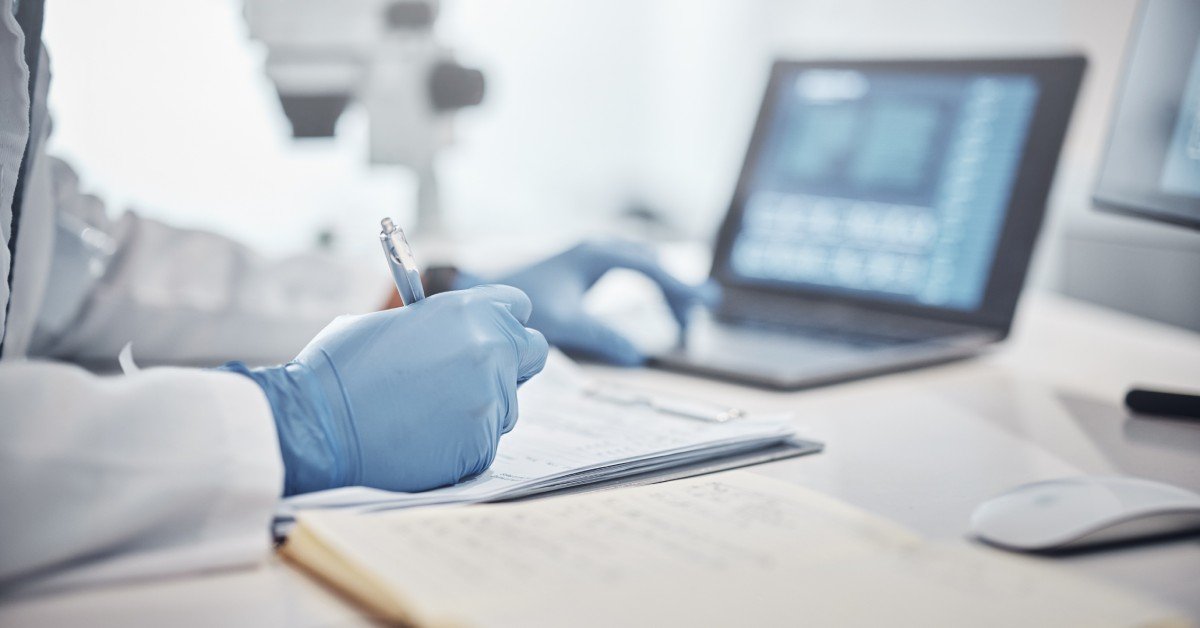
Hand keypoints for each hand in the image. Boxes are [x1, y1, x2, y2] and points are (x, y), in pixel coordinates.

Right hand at [221, 286, 548, 495]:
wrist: (317, 426)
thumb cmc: (341, 370)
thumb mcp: (393, 323)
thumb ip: (443, 325)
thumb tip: (461, 334)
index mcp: (469, 310)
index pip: (517, 308)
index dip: (500, 322)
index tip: (488, 334)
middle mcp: (490, 350)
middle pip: (531, 353)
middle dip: (508, 362)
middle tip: (469, 376)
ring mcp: (491, 400)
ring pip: (506, 404)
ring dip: (479, 408)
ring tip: (424, 412)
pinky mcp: (482, 444)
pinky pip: (484, 441)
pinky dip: (461, 444)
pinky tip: (421, 438)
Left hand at [486, 240, 714, 365]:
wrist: (485, 287)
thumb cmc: (522, 302)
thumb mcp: (564, 323)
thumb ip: (601, 338)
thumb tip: (638, 357)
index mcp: (597, 254)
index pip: (651, 269)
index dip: (679, 288)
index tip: (704, 305)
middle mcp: (598, 248)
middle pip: (653, 264)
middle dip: (678, 288)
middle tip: (702, 313)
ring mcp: (592, 253)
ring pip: (643, 265)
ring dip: (665, 288)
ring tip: (685, 318)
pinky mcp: (586, 264)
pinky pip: (632, 269)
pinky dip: (650, 285)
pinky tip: (659, 303)